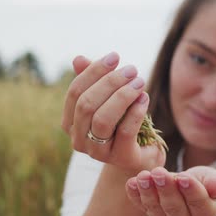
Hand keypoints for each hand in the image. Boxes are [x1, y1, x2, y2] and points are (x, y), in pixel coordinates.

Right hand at [62, 52, 164, 173]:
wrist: (142, 155)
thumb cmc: (122, 123)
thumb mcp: (109, 100)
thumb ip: (94, 81)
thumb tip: (78, 59)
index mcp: (70, 123)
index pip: (75, 93)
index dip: (93, 72)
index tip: (114, 57)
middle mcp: (79, 140)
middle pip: (87, 104)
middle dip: (110, 82)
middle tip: (132, 69)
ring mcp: (98, 152)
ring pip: (103, 119)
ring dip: (123, 96)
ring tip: (139, 82)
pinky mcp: (121, 158)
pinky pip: (125, 132)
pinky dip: (135, 111)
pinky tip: (144, 98)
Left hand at [125, 166, 215, 215]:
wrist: (187, 192)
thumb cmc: (204, 183)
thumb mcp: (214, 180)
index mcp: (206, 212)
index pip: (199, 203)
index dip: (192, 191)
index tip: (184, 178)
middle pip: (174, 206)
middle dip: (166, 189)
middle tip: (159, 173)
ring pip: (155, 208)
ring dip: (147, 192)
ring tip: (143, 176)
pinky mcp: (149, 210)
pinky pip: (141, 205)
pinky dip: (134, 195)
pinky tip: (131, 183)